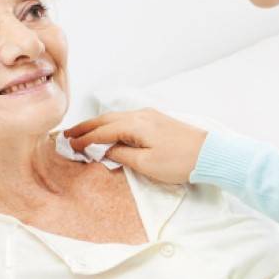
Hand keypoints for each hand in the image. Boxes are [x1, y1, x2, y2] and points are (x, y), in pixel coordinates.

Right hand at [65, 109, 207, 184]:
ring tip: (84, 132)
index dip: (85, 139)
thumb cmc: (180, 161)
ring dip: (98, 125)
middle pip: (106, 119)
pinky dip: (113, 124)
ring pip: (116, 118)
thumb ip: (122, 155)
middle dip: (86, 127)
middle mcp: (141, 115)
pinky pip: (127, 119)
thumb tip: (108, 150)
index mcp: (135, 125)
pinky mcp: (158, 120)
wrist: (210, 154)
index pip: (102, 131)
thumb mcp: (147, 164)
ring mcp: (150, 116)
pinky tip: (110, 130)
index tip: (70, 145)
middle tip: (68, 134)